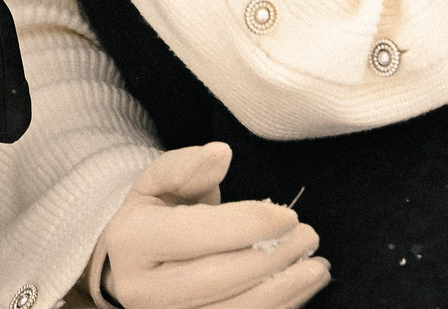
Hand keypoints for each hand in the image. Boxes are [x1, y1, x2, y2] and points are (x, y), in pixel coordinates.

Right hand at [91, 144, 327, 308]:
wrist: (131, 267)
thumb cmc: (152, 217)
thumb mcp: (157, 183)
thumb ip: (186, 166)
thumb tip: (221, 154)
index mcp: (132, 241)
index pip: (195, 233)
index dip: (247, 225)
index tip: (288, 215)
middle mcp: (143, 289)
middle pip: (218, 278)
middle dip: (272, 258)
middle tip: (309, 236)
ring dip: (284, 290)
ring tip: (316, 267)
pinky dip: (278, 306)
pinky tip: (300, 287)